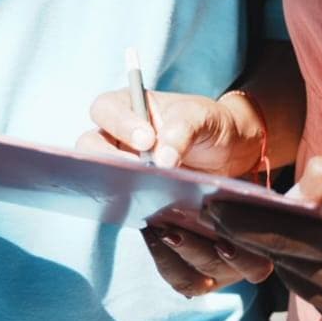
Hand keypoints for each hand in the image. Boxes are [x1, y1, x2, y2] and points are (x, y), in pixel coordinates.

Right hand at [79, 87, 273, 296]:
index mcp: (131, 106)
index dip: (120, 124)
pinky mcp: (135, 194)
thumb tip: (161, 160)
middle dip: (108, 159)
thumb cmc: (211, 125)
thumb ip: (182, 131)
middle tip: (139, 172)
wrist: (232, 151)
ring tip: (144, 195)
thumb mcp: (203, 118)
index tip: (146, 140)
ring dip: (117, 185)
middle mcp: (119, 136)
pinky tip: (151, 214)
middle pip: (89, 145)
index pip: (107, 109)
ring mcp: (123, 165)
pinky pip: (121, 202)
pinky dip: (132, 207)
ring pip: (101, 176)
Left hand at [205, 157, 321, 320]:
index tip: (211, 208)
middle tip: (219, 212)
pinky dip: (300, 269)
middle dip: (249, 235)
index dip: (242, 223)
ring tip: (258, 226)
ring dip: (277, 252)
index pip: (282, 236)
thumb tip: (292, 193)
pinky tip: (302, 249)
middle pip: (281, 258)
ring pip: (292, 277)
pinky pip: (309, 292)